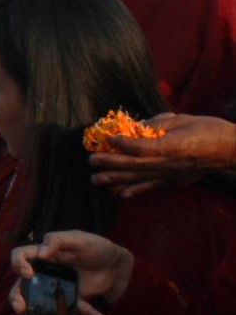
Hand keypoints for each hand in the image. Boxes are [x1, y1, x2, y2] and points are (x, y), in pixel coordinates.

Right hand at [9, 231, 132, 314]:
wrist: (116, 264)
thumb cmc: (95, 246)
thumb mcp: (78, 238)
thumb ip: (58, 240)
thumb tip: (40, 253)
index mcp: (44, 254)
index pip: (21, 256)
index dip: (19, 263)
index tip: (28, 273)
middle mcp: (46, 272)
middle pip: (22, 283)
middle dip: (16, 295)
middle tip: (20, 306)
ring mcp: (59, 287)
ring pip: (40, 300)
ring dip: (34, 309)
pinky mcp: (74, 298)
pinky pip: (77, 309)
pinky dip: (90, 314)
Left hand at [91, 113, 235, 196]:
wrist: (232, 150)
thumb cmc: (210, 130)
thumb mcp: (184, 120)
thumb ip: (158, 123)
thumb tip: (136, 126)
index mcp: (173, 146)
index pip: (142, 147)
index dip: (123, 143)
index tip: (108, 138)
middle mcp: (170, 164)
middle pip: (135, 165)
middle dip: (111, 163)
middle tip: (91, 160)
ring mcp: (173, 175)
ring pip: (140, 178)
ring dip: (116, 180)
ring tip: (96, 180)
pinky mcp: (176, 180)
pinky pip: (153, 186)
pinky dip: (136, 191)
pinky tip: (121, 194)